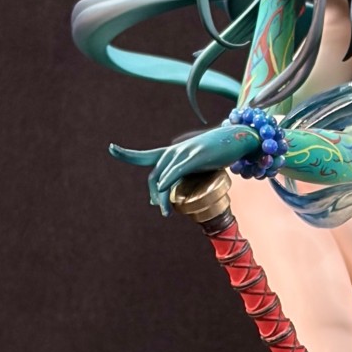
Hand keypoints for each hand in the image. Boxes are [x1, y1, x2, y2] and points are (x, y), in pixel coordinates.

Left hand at [110, 122, 259, 213]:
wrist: (240, 138)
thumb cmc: (219, 153)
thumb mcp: (198, 166)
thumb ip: (184, 177)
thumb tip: (169, 195)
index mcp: (173, 153)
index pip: (145, 156)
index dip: (127, 154)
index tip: (111, 148)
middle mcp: (175, 151)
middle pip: (154, 175)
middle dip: (152, 194)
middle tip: (158, 209)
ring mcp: (185, 153)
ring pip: (164, 178)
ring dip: (161, 198)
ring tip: (165, 213)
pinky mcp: (196, 156)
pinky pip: (176, 171)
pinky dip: (166, 181)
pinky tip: (162, 191)